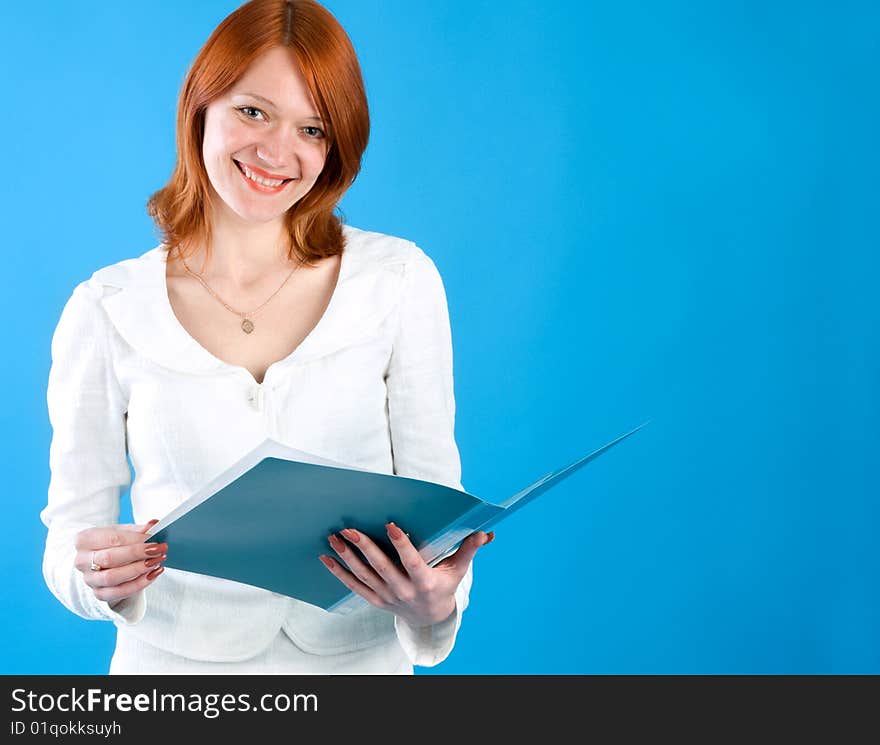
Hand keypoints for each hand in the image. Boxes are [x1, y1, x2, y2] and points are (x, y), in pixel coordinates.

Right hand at [74, 520, 167, 604]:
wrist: (100, 560)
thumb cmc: (111, 543)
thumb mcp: (122, 531)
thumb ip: (137, 530)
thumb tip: (153, 525)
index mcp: (84, 540)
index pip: (111, 539)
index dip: (134, 539)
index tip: (153, 538)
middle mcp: (82, 561)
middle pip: (110, 558)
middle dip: (138, 554)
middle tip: (159, 549)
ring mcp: (89, 579)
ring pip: (113, 577)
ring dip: (139, 569)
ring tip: (157, 561)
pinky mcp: (99, 593)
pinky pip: (119, 592)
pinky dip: (139, 584)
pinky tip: (153, 574)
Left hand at [319, 522, 493, 627]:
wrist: (429, 619)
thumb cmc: (444, 586)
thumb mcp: (457, 570)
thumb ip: (468, 549)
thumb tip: (486, 533)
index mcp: (424, 582)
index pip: (411, 561)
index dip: (401, 544)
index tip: (390, 525)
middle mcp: (403, 590)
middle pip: (381, 567)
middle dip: (364, 547)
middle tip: (349, 528)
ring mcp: (387, 597)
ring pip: (364, 575)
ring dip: (347, 556)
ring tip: (334, 537)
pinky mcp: (375, 600)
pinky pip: (354, 586)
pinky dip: (339, 572)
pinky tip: (326, 558)